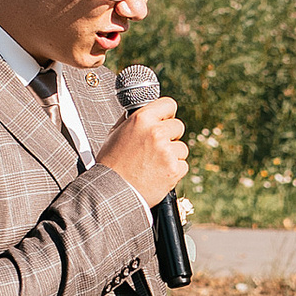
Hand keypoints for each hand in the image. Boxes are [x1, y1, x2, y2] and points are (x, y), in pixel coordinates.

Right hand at [101, 92, 188, 207]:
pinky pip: (183, 165)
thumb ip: (134, 120)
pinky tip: (158, 174)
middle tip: (156, 149)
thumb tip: (146, 110)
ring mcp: (167, 151)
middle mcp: (156, 132)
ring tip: (153, 165)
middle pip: (178, 126)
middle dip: (170, 137)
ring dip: (172, 156)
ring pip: (182, 148)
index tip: (165, 121)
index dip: (167, 114)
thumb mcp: (116, 133)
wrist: (112, 191)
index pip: (169, 104)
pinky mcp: (174, 169)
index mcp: (141, 119)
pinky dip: (174, 171)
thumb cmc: (112, 164)